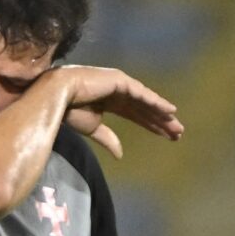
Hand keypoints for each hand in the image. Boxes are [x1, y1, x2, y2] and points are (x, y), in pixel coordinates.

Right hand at [60, 65, 182, 150]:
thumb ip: (108, 138)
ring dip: (162, 114)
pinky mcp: (120, 81)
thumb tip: (120, 155)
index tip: (165, 136)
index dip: (150, 125)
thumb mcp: (92, 129)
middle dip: (160, 122)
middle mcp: (118, 91)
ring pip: (146, 102)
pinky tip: (170, 111)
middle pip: (144, 108)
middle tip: (177, 134)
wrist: (56, 96)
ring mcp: (120, 84)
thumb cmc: (69, 111)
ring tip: (177, 127)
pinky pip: (142, 94)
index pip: (135, 114)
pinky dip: (156, 103)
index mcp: (110, 101)